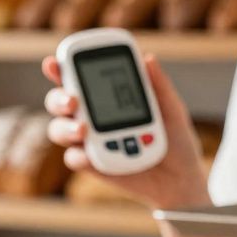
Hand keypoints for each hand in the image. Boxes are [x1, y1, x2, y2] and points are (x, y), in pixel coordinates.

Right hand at [43, 54, 210, 209]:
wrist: (182, 177)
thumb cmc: (175, 137)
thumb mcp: (172, 109)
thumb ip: (159, 86)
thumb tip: (148, 59)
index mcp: (106, 96)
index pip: (76, 77)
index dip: (60, 69)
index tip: (54, 63)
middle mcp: (91, 116)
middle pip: (58, 102)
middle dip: (58, 98)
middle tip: (73, 100)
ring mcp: (89, 141)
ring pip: (59, 129)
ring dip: (64, 127)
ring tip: (83, 129)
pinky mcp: (93, 164)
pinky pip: (74, 159)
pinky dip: (78, 156)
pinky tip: (88, 155)